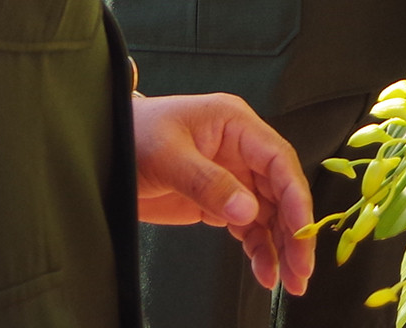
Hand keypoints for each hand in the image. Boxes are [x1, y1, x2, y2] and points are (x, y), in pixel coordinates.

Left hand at [131, 91, 313, 296]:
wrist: (102, 150)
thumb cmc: (132, 136)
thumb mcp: (167, 155)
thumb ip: (207, 182)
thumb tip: (247, 211)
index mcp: (235, 124)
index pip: (278, 160)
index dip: (296, 196)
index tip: (303, 230)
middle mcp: (240, 150)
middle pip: (281, 191)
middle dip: (295, 231)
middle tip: (302, 268)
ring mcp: (232, 177)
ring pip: (270, 214)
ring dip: (282, 247)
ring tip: (290, 281)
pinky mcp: (219, 201)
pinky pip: (248, 227)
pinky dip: (259, 250)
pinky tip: (265, 271)